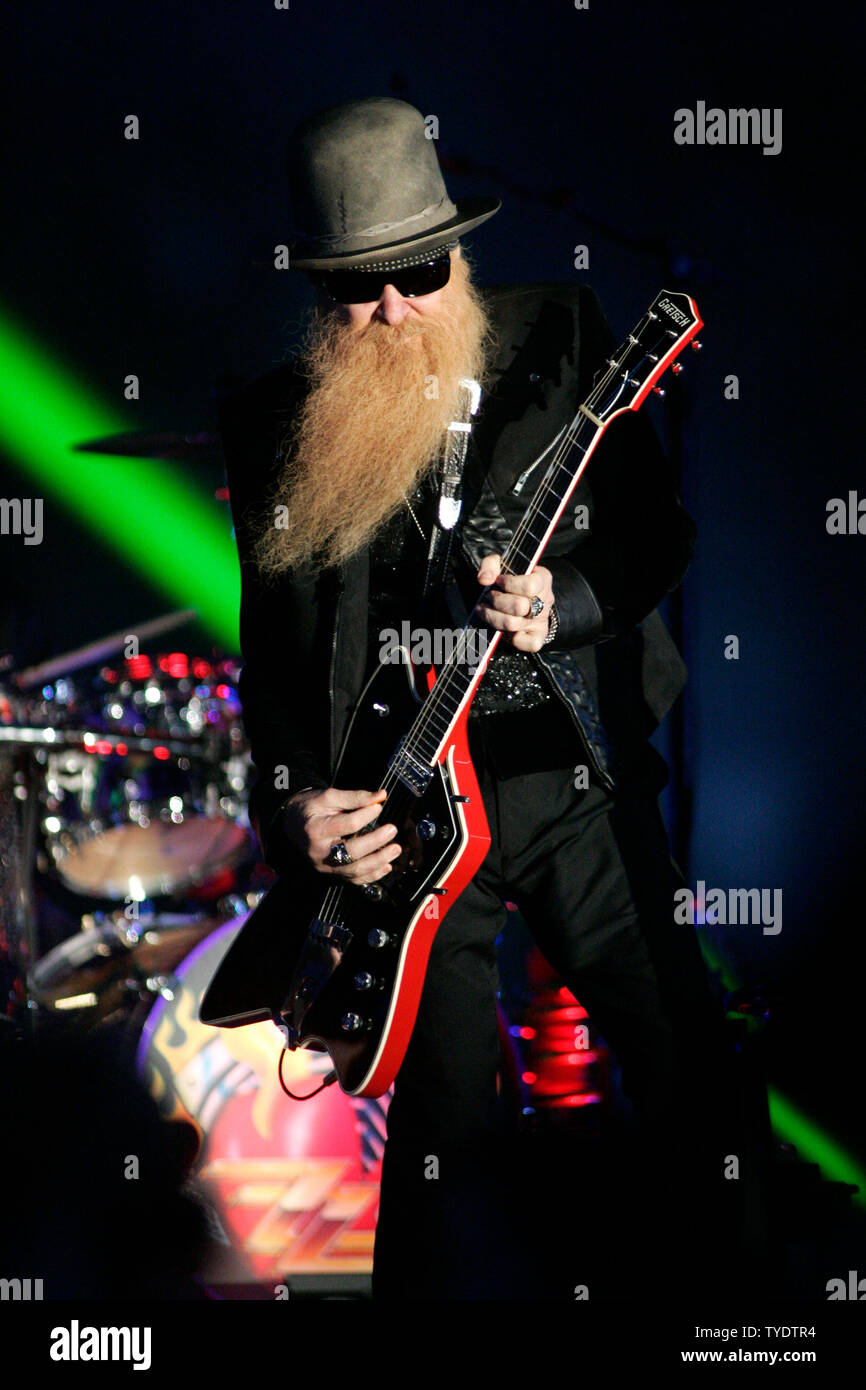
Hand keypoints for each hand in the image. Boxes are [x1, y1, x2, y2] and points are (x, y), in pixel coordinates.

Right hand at [283, 786, 401, 881]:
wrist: (292, 825)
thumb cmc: (310, 809)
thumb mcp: (328, 797)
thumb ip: (355, 797)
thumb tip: (380, 796)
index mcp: (317, 830)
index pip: (347, 824)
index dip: (366, 815)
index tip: (379, 807)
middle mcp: (320, 852)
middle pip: (352, 852)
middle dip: (376, 842)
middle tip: (392, 830)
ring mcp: (325, 867)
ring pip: (355, 871)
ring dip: (378, 861)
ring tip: (395, 849)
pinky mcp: (331, 874)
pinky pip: (354, 880)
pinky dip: (373, 875)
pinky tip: (386, 866)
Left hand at [474, 553, 554, 652]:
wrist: (523, 597)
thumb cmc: (511, 580)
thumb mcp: (502, 564)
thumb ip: (491, 564)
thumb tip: (484, 579)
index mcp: (542, 579)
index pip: (529, 585)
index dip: (509, 584)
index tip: (499, 581)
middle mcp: (544, 600)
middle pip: (519, 606)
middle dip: (497, 601)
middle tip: (489, 597)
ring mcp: (541, 620)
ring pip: (513, 624)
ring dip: (492, 616)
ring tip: (485, 609)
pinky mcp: (538, 636)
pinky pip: (531, 644)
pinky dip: (516, 640)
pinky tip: (505, 630)